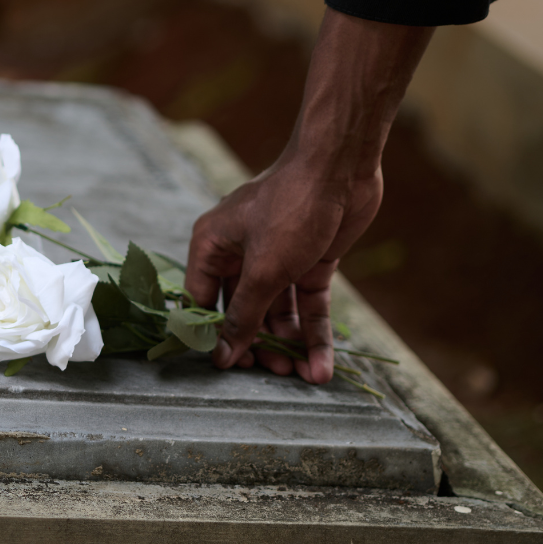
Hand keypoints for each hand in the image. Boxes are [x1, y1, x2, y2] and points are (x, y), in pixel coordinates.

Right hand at [184, 8, 434, 382]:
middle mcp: (240, 253)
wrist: (341, 168)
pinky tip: (323, 366)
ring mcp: (276, 258)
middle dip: (259, 343)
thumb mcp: (263, 270)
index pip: (201, 300)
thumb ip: (243, 316)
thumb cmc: (291, 210)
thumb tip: (222, 357)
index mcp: (212, 246)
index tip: (226, 369)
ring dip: (289, 343)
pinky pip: (307, 304)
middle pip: (243, 310)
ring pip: (278, 311)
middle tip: (273, 373)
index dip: (212, 335)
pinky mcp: (309, 262)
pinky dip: (314, 333)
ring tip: (302, 376)